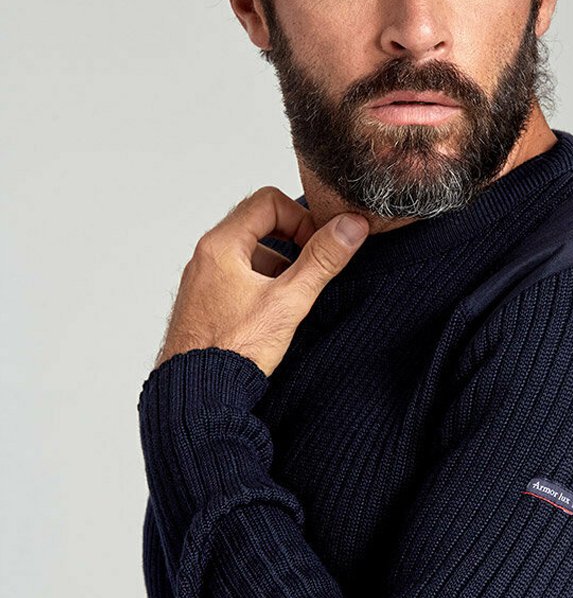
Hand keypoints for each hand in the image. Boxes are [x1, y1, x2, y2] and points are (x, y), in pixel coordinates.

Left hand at [153, 186, 368, 377]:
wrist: (198, 396)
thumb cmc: (234, 350)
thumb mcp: (289, 301)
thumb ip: (322, 260)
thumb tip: (350, 227)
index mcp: (220, 246)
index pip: (268, 201)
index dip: (302, 218)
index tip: (318, 246)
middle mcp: (205, 257)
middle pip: (258, 223)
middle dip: (292, 241)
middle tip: (310, 267)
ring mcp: (202, 280)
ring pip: (249, 253)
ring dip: (278, 265)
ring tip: (293, 297)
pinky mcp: (204, 303)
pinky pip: (237, 276)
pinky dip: (261, 284)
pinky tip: (273, 315)